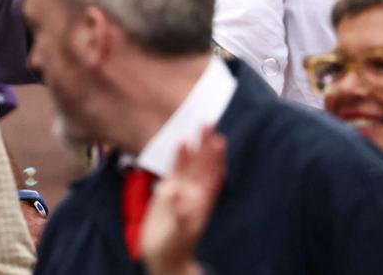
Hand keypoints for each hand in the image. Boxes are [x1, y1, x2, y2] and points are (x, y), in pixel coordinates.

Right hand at [139, 127, 225, 274]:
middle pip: (204, 165)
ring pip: (192, 164)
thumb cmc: (173, 249)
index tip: (218, 141)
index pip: (211, 177)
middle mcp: (195, 194)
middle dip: (208, 145)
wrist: (164, 258)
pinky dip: (180, 156)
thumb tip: (175, 192)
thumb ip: (177, 214)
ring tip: (200, 126)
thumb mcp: (176, 234)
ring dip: (197, 146)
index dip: (215, 160)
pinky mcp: (169, 191)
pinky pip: (177, 169)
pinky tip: (182, 141)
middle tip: (210, 123)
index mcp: (201, 205)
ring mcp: (183, 191)